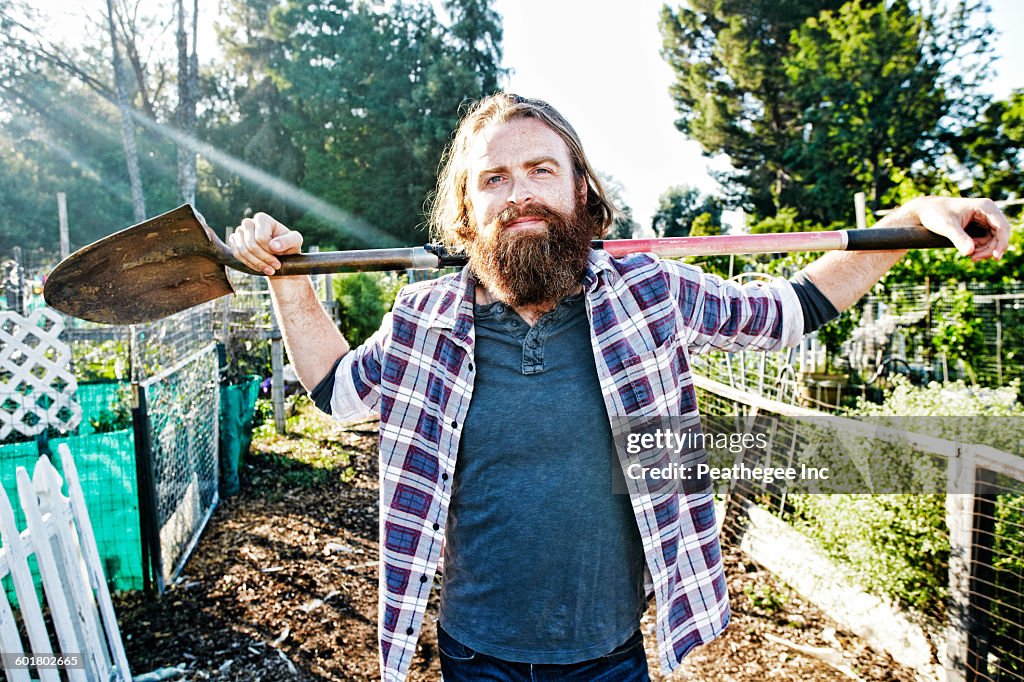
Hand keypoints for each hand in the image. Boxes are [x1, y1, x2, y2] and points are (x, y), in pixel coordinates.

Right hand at [229, 212, 303, 274]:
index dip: (269, 251)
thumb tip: (273, 246)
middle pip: (251, 245)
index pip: (261, 238)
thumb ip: (288, 241)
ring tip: (270, 270)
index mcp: (262, 218)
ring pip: (243, 251)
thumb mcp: (295, 241)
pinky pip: (237, 254)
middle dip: (264, 259)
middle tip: (275, 267)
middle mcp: (248, 222)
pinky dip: (249, 264)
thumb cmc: (289, 244)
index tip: (279, 258)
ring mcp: (239, 232)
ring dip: (257, 264)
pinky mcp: (234, 241)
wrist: (280, 253)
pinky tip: (260, 268)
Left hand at [888, 196, 1010, 261]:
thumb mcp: (946, 226)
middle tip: (974, 259)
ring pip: (994, 238)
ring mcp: (984, 218)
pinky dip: (980, 248)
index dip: (1001, 242)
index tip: (996, 257)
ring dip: (985, 250)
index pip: (1002, 226)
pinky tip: (970, 252)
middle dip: (990, 249)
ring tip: (970, 256)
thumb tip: (970, 252)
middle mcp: (988, 211)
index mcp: (984, 206)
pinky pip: (986, 239)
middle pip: (1000, 234)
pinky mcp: (979, 225)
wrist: (925, 211)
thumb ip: (958, 238)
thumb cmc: (935, 214)